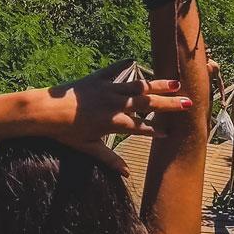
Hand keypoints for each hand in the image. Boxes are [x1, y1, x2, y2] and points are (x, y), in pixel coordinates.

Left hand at [30, 61, 192, 173]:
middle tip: (187, 103)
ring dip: (157, 84)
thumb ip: (109, 159)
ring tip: (175, 82)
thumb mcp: (88, 147)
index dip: (155, 131)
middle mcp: (115, 104)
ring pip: (137, 86)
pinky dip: (125, 65)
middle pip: (147, 104)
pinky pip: (115, 70)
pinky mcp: (97, 78)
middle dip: (169, 104)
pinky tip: (134, 60)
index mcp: (114, 123)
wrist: (45, 109)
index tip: (169, 133)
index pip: (141, 127)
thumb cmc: (65, 132)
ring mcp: (107, 89)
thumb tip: (127, 173)